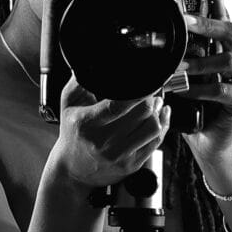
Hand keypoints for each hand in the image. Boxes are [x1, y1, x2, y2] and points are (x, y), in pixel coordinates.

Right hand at [50, 75, 171, 200]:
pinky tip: (161, 116)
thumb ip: (79, 81)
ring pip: (152, 128)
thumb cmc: (73, 132)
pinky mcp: (131, 165)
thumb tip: (95, 62)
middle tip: (152, 90)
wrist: (73, 169)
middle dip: (151, 97)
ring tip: (156, 102)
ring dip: (159, 111)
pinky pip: (156, 142)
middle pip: (142, 114)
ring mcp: (119, 156)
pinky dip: (163, 126)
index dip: (138, 92)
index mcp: (87, 124)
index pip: (118, 105)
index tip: (146, 81)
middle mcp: (103, 142)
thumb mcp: (68, 104)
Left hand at [167, 0, 231, 159]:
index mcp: (228, 51)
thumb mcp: (187, 78)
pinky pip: (222, 91)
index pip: (225, 18)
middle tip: (186, 22)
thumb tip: (156, 40)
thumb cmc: (197, 109)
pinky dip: (200, 88)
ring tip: (179, 66)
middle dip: (209, 24)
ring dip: (201, 62)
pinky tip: (183, 90)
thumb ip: (180, 59)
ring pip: (229, 62)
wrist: (211, 145)